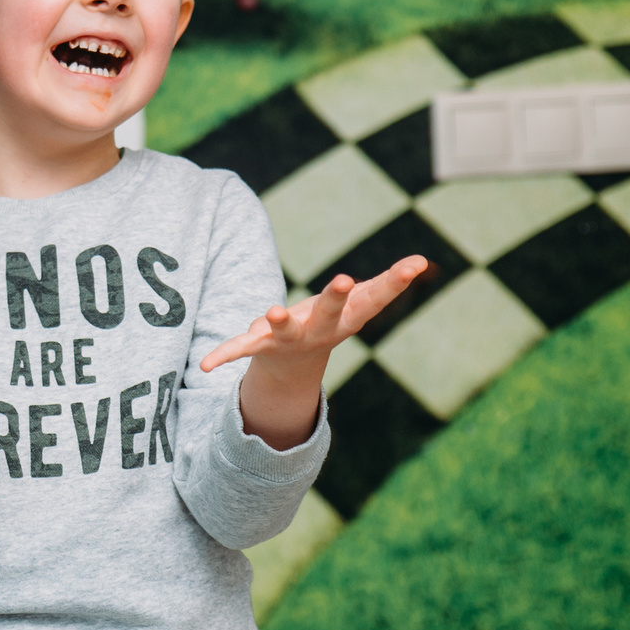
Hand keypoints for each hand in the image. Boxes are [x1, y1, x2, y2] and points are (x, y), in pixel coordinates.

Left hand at [200, 256, 429, 447]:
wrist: (294, 367)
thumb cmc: (330, 322)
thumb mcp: (359, 303)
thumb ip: (389, 283)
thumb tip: (423, 262)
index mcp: (348, 317)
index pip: (376, 297)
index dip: (395, 282)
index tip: (414, 264)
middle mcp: (321, 330)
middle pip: (331, 312)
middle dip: (336, 297)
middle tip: (345, 279)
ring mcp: (290, 339)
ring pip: (286, 329)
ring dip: (280, 321)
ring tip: (272, 311)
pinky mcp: (260, 345)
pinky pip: (239, 350)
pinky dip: (223, 355)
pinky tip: (205, 366)